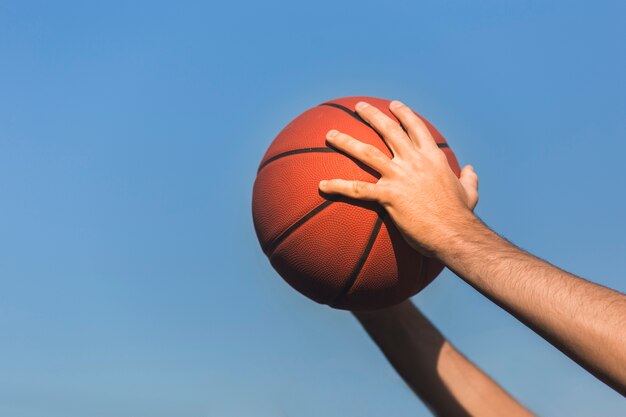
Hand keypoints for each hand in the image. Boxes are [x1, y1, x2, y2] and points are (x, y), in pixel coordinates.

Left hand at [319, 100, 478, 256]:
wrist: (455, 233)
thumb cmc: (461, 217)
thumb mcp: (469, 193)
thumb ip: (469, 178)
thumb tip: (471, 169)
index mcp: (432, 158)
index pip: (416, 128)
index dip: (404, 114)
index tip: (393, 105)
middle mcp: (414, 161)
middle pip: (388, 130)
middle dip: (372, 115)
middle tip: (358, 107)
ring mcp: (400, 177)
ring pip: (367, 152)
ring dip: (346, 141)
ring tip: (330, 135)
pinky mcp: (389, 196)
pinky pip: (358, 189)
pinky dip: (338, 186)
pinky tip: (322, 185)